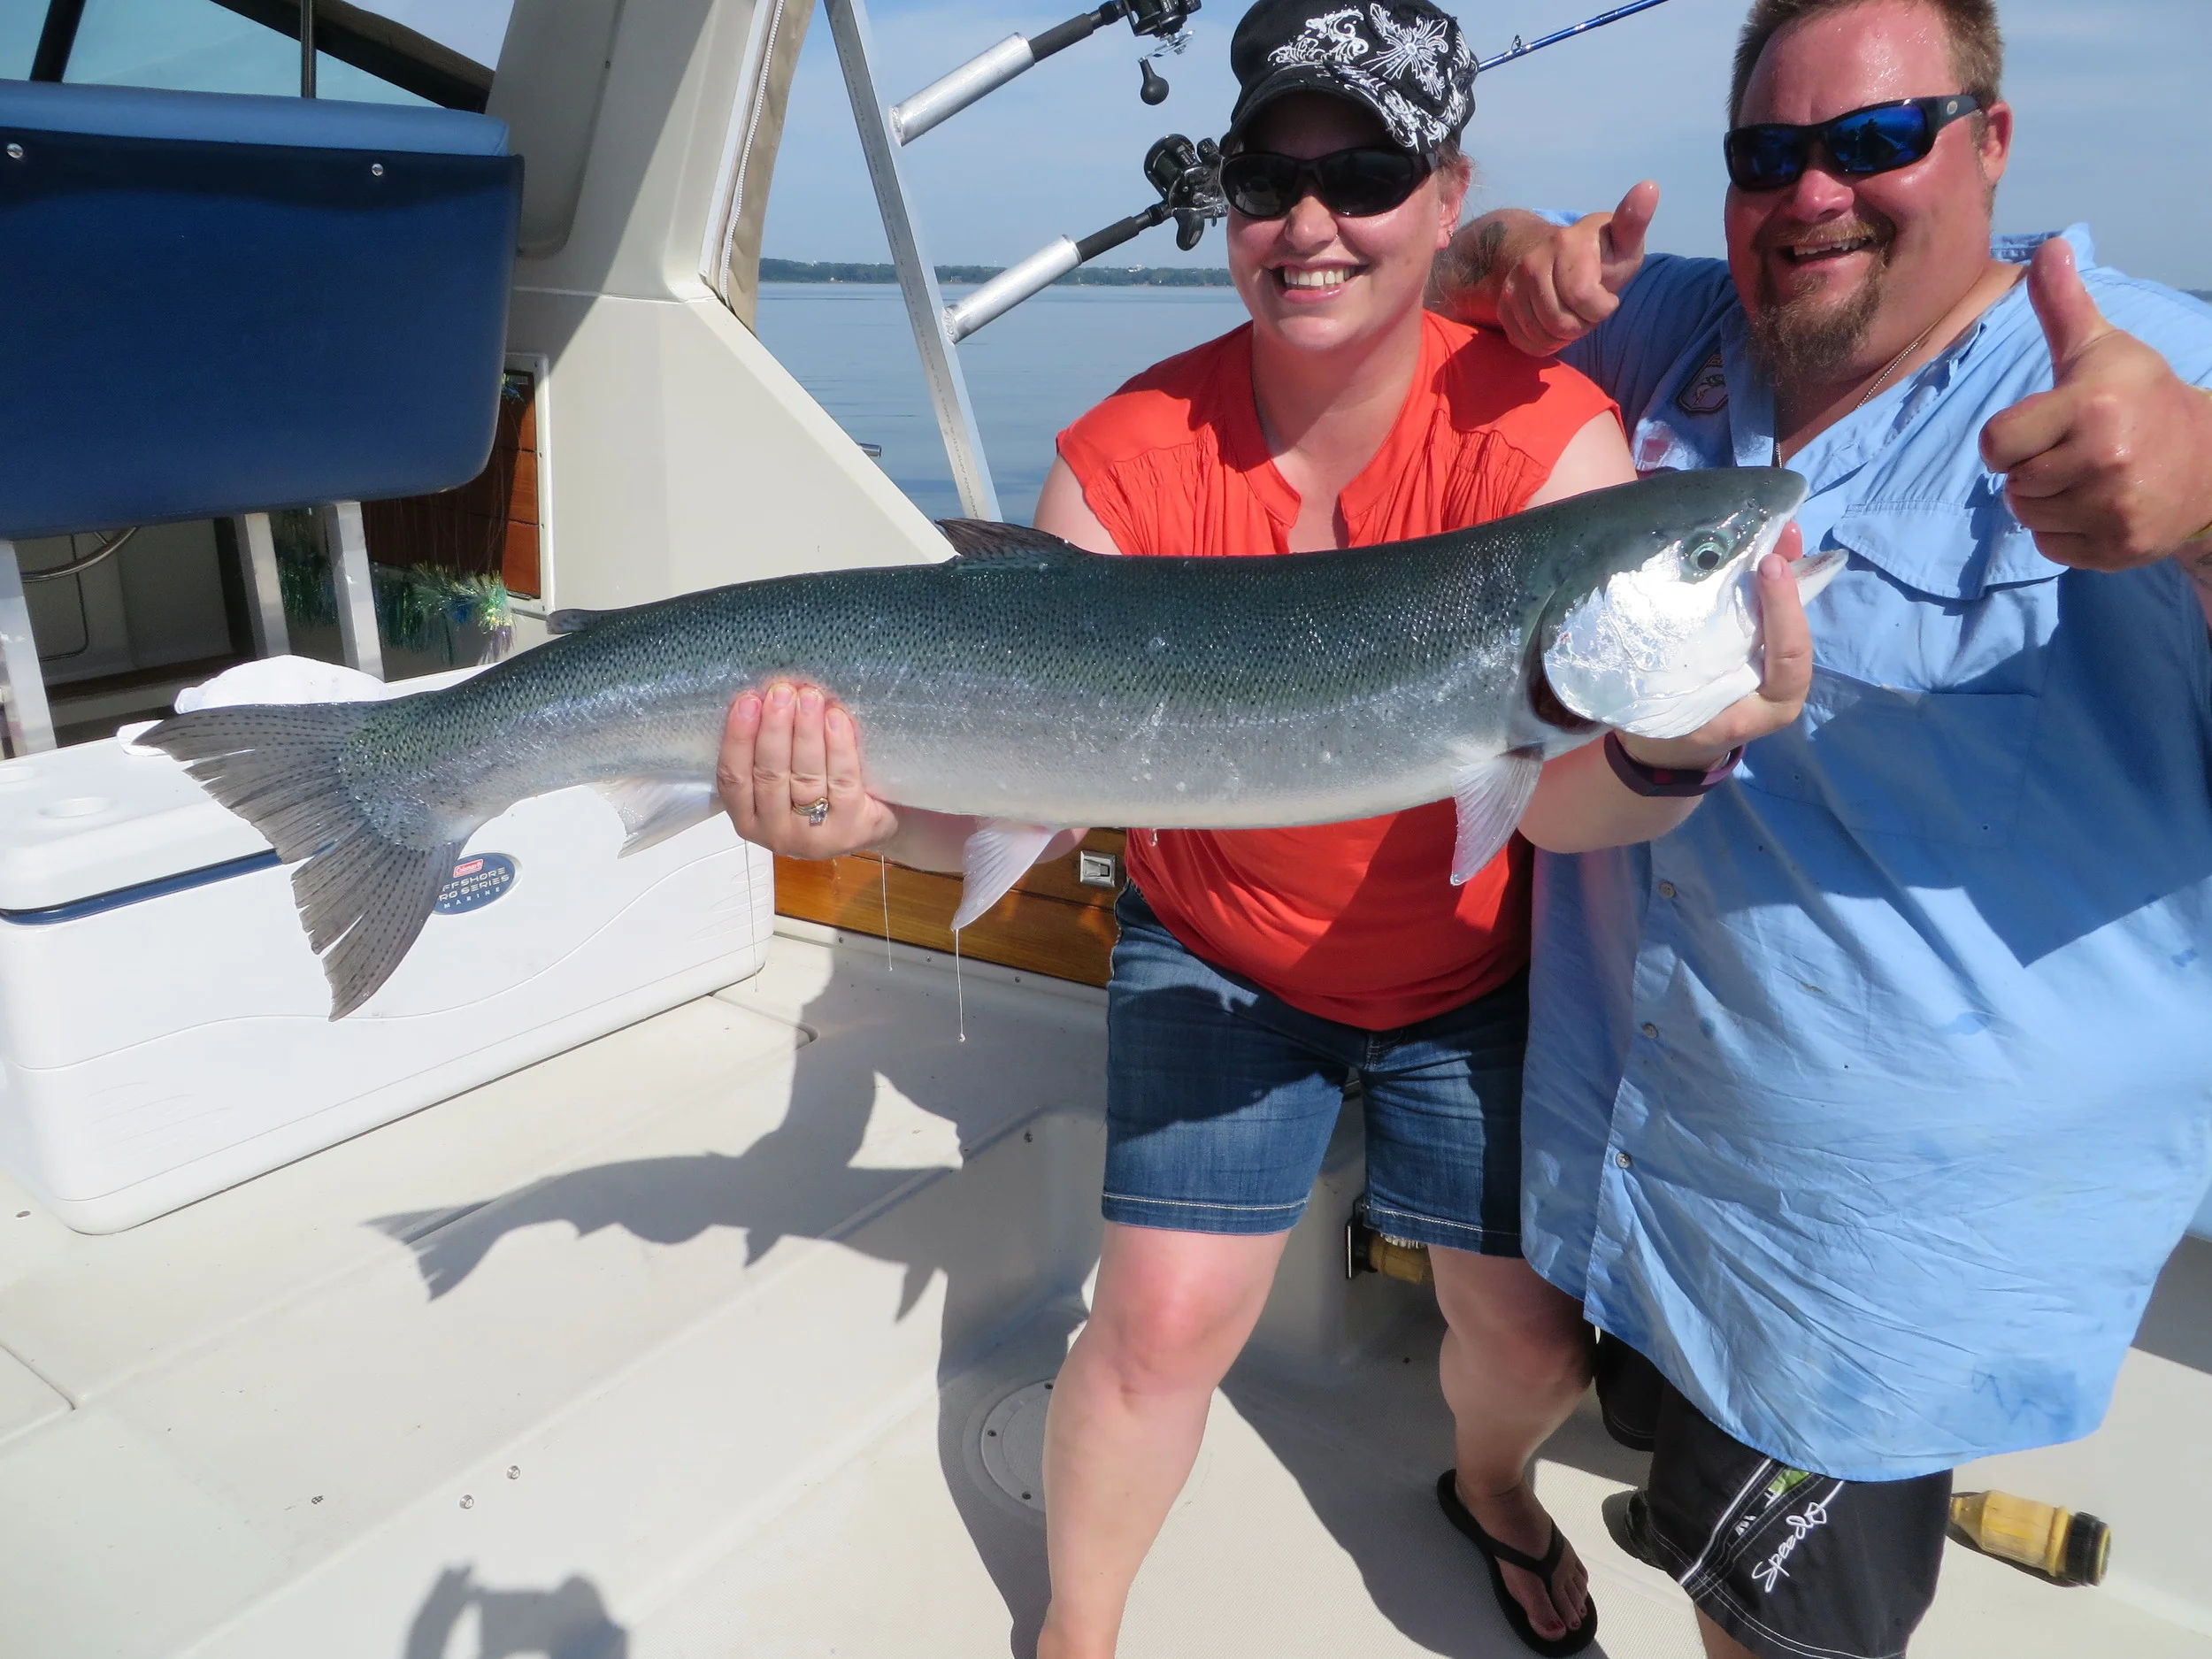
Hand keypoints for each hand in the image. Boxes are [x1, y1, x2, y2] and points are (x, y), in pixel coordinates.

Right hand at [718, 682, 898, 858]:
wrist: (872, 826)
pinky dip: (838, 746)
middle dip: (774, 729)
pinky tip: (836, 718)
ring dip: (805, 732)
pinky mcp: (850, 829)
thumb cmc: (820, 793)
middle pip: (769, 775)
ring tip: (809, 697)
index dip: (738, 739)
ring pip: (805, 777)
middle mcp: (776, 833)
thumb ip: (770, 750)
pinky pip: (841, 780)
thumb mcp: (785, 780)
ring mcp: (813, 836)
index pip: (733, 778)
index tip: (746, 701)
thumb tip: (767, 696)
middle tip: (781, 692)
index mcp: (748, 818)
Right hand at [1493, 181, 1657, 356]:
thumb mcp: (1625, 239)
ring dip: (1565, 335)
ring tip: (1573, 314)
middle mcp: (1532, 262)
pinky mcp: (1503, 304)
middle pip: (1562, 323)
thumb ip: (1635, 219)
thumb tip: (1650, 186)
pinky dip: (1545, 343)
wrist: (1560, 259)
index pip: (1584, 298)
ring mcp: (1513, 283)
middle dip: (1583, 324)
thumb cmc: (1603, 254)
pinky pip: (1526, 342)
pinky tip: (1555, 324)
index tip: (1608, 297)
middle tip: (1589, 308)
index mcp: (1565, 243)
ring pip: (1543, 336)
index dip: (1602, 309)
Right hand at [1617, 524, 1815, 769]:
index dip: (1783, 610)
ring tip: (1777, 526)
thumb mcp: (1675, 714)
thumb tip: (1658, 622)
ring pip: (1787, 611)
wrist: (1670, 744)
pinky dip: (1767, 574)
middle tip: (1779, 533)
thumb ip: (1679, 680)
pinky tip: (1765, 537)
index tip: (1765, 567)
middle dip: (1791, 578)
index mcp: (1770, 705)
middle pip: (1796, 625)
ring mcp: (1772, 662)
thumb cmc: (1669, 730)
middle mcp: (1781, 683)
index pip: (1790, 655)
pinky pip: (1769, 607)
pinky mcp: (1759, 644)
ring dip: (1783, 567)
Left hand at [1979, 238, 2211, 569]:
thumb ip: (2063, 307)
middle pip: (2011, 484)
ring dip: (2045, 500)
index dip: (2009, 438)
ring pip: (2028, 517)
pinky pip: (2050, 546)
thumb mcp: (2104, 349)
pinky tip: (2097, 505)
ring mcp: (2113, 508)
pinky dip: (2065, 532)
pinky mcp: (2118, 548)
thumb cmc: (2143, 399)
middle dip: (2031, 469)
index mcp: (2091, 407)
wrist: (2211, 462)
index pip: (1996, 443)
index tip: (2039, 426)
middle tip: (2073, 451)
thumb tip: (2047, 248)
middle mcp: (2104, 460)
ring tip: (2086, 477)